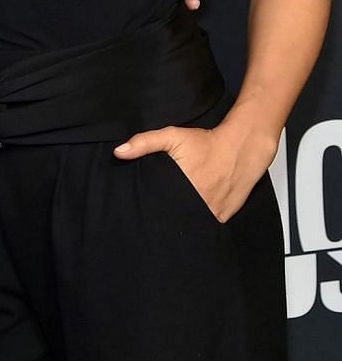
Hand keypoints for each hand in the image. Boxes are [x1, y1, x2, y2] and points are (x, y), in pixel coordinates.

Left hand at [113, 121, 275, 221]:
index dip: (149, 209)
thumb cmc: (206, 142)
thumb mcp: (172, 136)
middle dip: (164, 217)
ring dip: (182, 220)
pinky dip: (199, 222)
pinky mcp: (225, 215)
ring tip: (171, 215)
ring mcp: (214, 212)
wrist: (242, 147)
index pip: (159, 207)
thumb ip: (144, 143)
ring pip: (192, 224)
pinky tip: (190, 216)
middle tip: (155, 213)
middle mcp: (200, 204)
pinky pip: (208, 224)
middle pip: (175, 218)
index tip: (142, 208)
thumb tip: (118, 152)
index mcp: (183, 188)